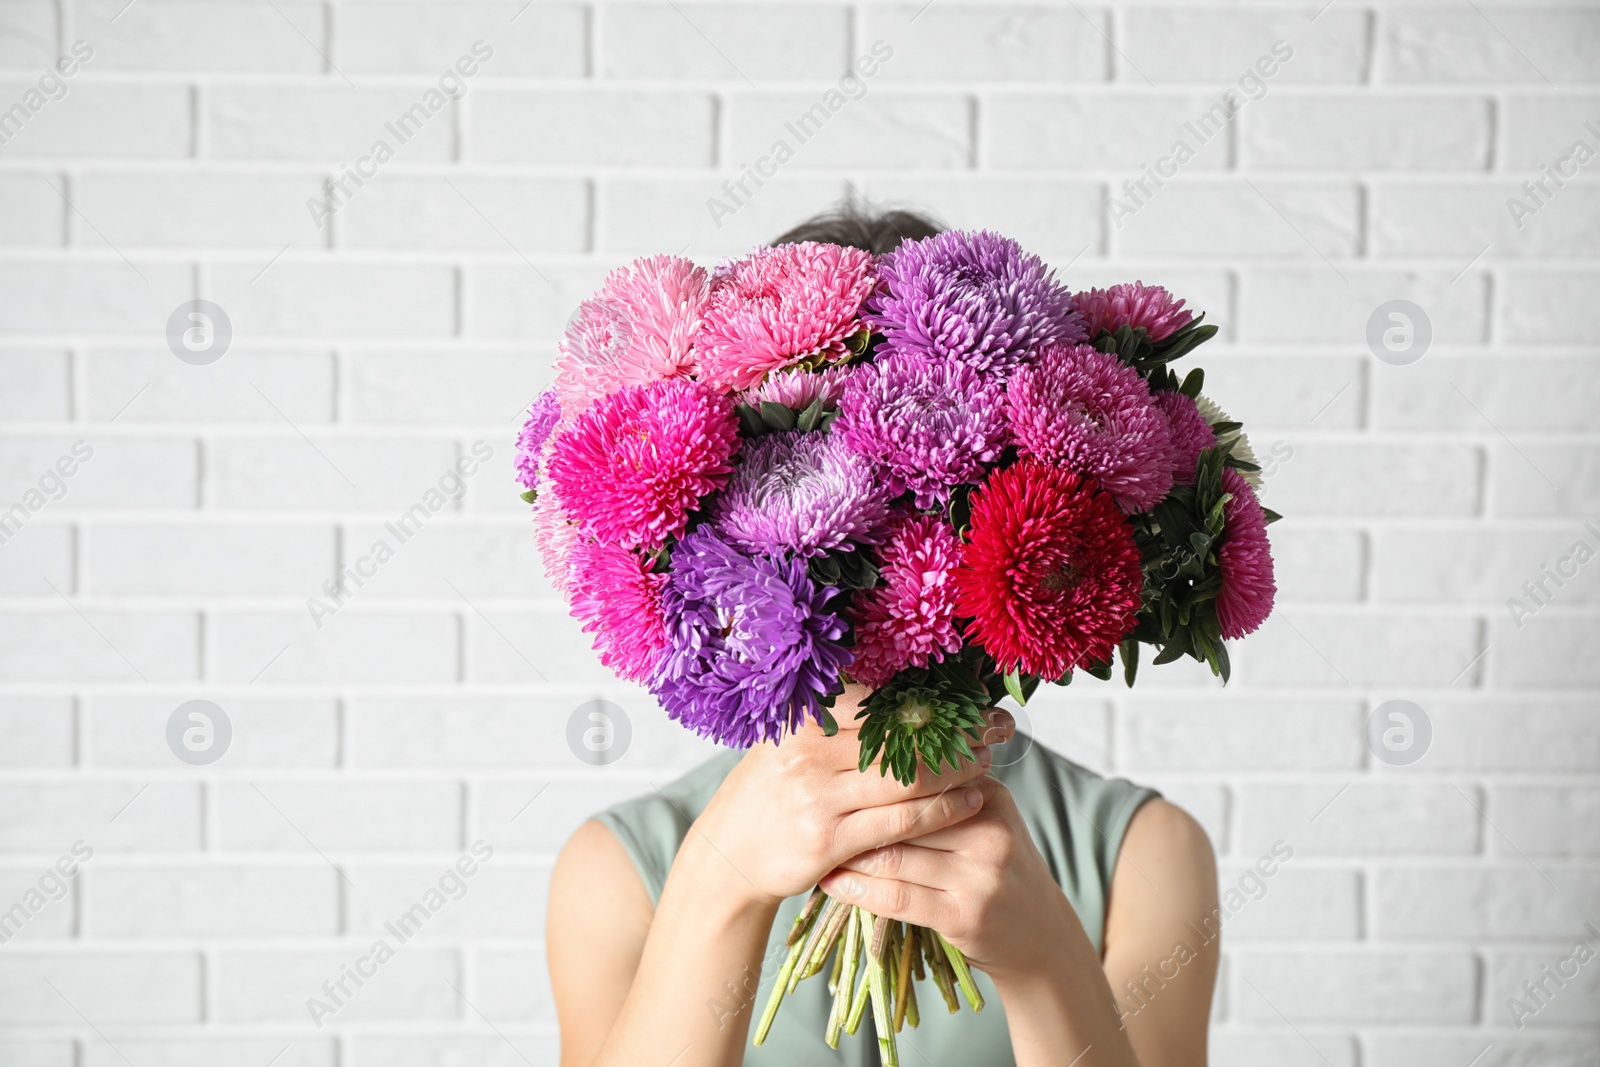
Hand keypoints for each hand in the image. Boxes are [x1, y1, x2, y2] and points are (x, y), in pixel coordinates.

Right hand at [692, 684, 995, 909]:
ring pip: (908, 779)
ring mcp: (818, 799)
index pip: (882, 700)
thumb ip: (840, 721)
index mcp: (804, 721)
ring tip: (988, 760)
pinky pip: (901, 823)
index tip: (975, 694)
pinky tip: (970, 801)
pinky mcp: (829, 842)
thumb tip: (906, 694)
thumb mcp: (794, 743)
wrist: (729, 853)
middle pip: (902, 735)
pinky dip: (943, 810)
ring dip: (958, 769)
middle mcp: (809, 754)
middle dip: (958, 729)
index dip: (934, 696)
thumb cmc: (772, 792)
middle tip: (997, 725)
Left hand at [818, 709, 1076, 980]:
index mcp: (988, 793)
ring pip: (893, 855)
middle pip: (902, 813)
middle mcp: (987, 829)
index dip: (871, 772)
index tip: (829, 768)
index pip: (919, 774)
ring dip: (846, 854)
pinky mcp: (965, 916)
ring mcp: (979, 875)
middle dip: (852, 812)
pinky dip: (858, 891)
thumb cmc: (996, 869)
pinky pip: (897, 897)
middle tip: (810, 806)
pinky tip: (833, 883)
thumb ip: (941, 792)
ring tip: (814, 846)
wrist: (1040, 935)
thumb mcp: (983, 818)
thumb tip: (870, 757)